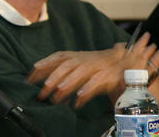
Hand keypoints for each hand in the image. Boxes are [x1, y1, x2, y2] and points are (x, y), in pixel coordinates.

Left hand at [26, 32, 158, 107]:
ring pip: (79, 72)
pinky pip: (96, 83)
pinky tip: (77, 101)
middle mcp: (85, 58)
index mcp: (76, 56)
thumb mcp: (79, 70)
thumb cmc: (99, 69)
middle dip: (52, 78)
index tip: (29, 78)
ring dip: (67, 84)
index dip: (42, 66)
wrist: (128, 66)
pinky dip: (85, 92)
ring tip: (57, 96)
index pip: (56, 58)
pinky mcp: (109, 75)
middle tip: (42, 93)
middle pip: (65, 65)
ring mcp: (97, 65)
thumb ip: (63, 78)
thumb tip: (46, 90)